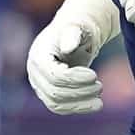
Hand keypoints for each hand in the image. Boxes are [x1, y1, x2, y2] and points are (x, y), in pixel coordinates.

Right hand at [25, 0, 119, 114]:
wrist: (76, 35)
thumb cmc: (78, 28)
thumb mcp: (77, 26)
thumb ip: (72, 34)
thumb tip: (68, 47)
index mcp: (38, 54)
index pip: (53, 75)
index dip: (74, 79)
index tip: (94, 75)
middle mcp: (34, 72)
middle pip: (54, 92)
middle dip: (79, 92)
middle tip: (100, 86)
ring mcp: (39, 84)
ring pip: (56, 104)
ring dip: (80, 104)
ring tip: (100, 99)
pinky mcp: (48, 93)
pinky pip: (61, 107)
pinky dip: (78, 108)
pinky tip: (96, 105)